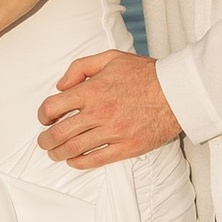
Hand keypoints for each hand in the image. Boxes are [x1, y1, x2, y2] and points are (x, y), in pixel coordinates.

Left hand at [38, 51, 181, 169]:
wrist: (177, 92)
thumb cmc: (145, 74)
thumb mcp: (111, 58)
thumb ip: (80, 67)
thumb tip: (60, 85)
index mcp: (92, 90)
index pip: (53, 106)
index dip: (43, 114)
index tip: (45, 118)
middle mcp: (99, 113)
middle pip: (59, 133)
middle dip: (45, 140)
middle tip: (44, 142)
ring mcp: (113, 132)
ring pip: (74, 149)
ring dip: (58, 153)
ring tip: (54, 153)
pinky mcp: (127, 147)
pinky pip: (96, 160)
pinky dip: (80, 163)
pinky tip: (74, 161)